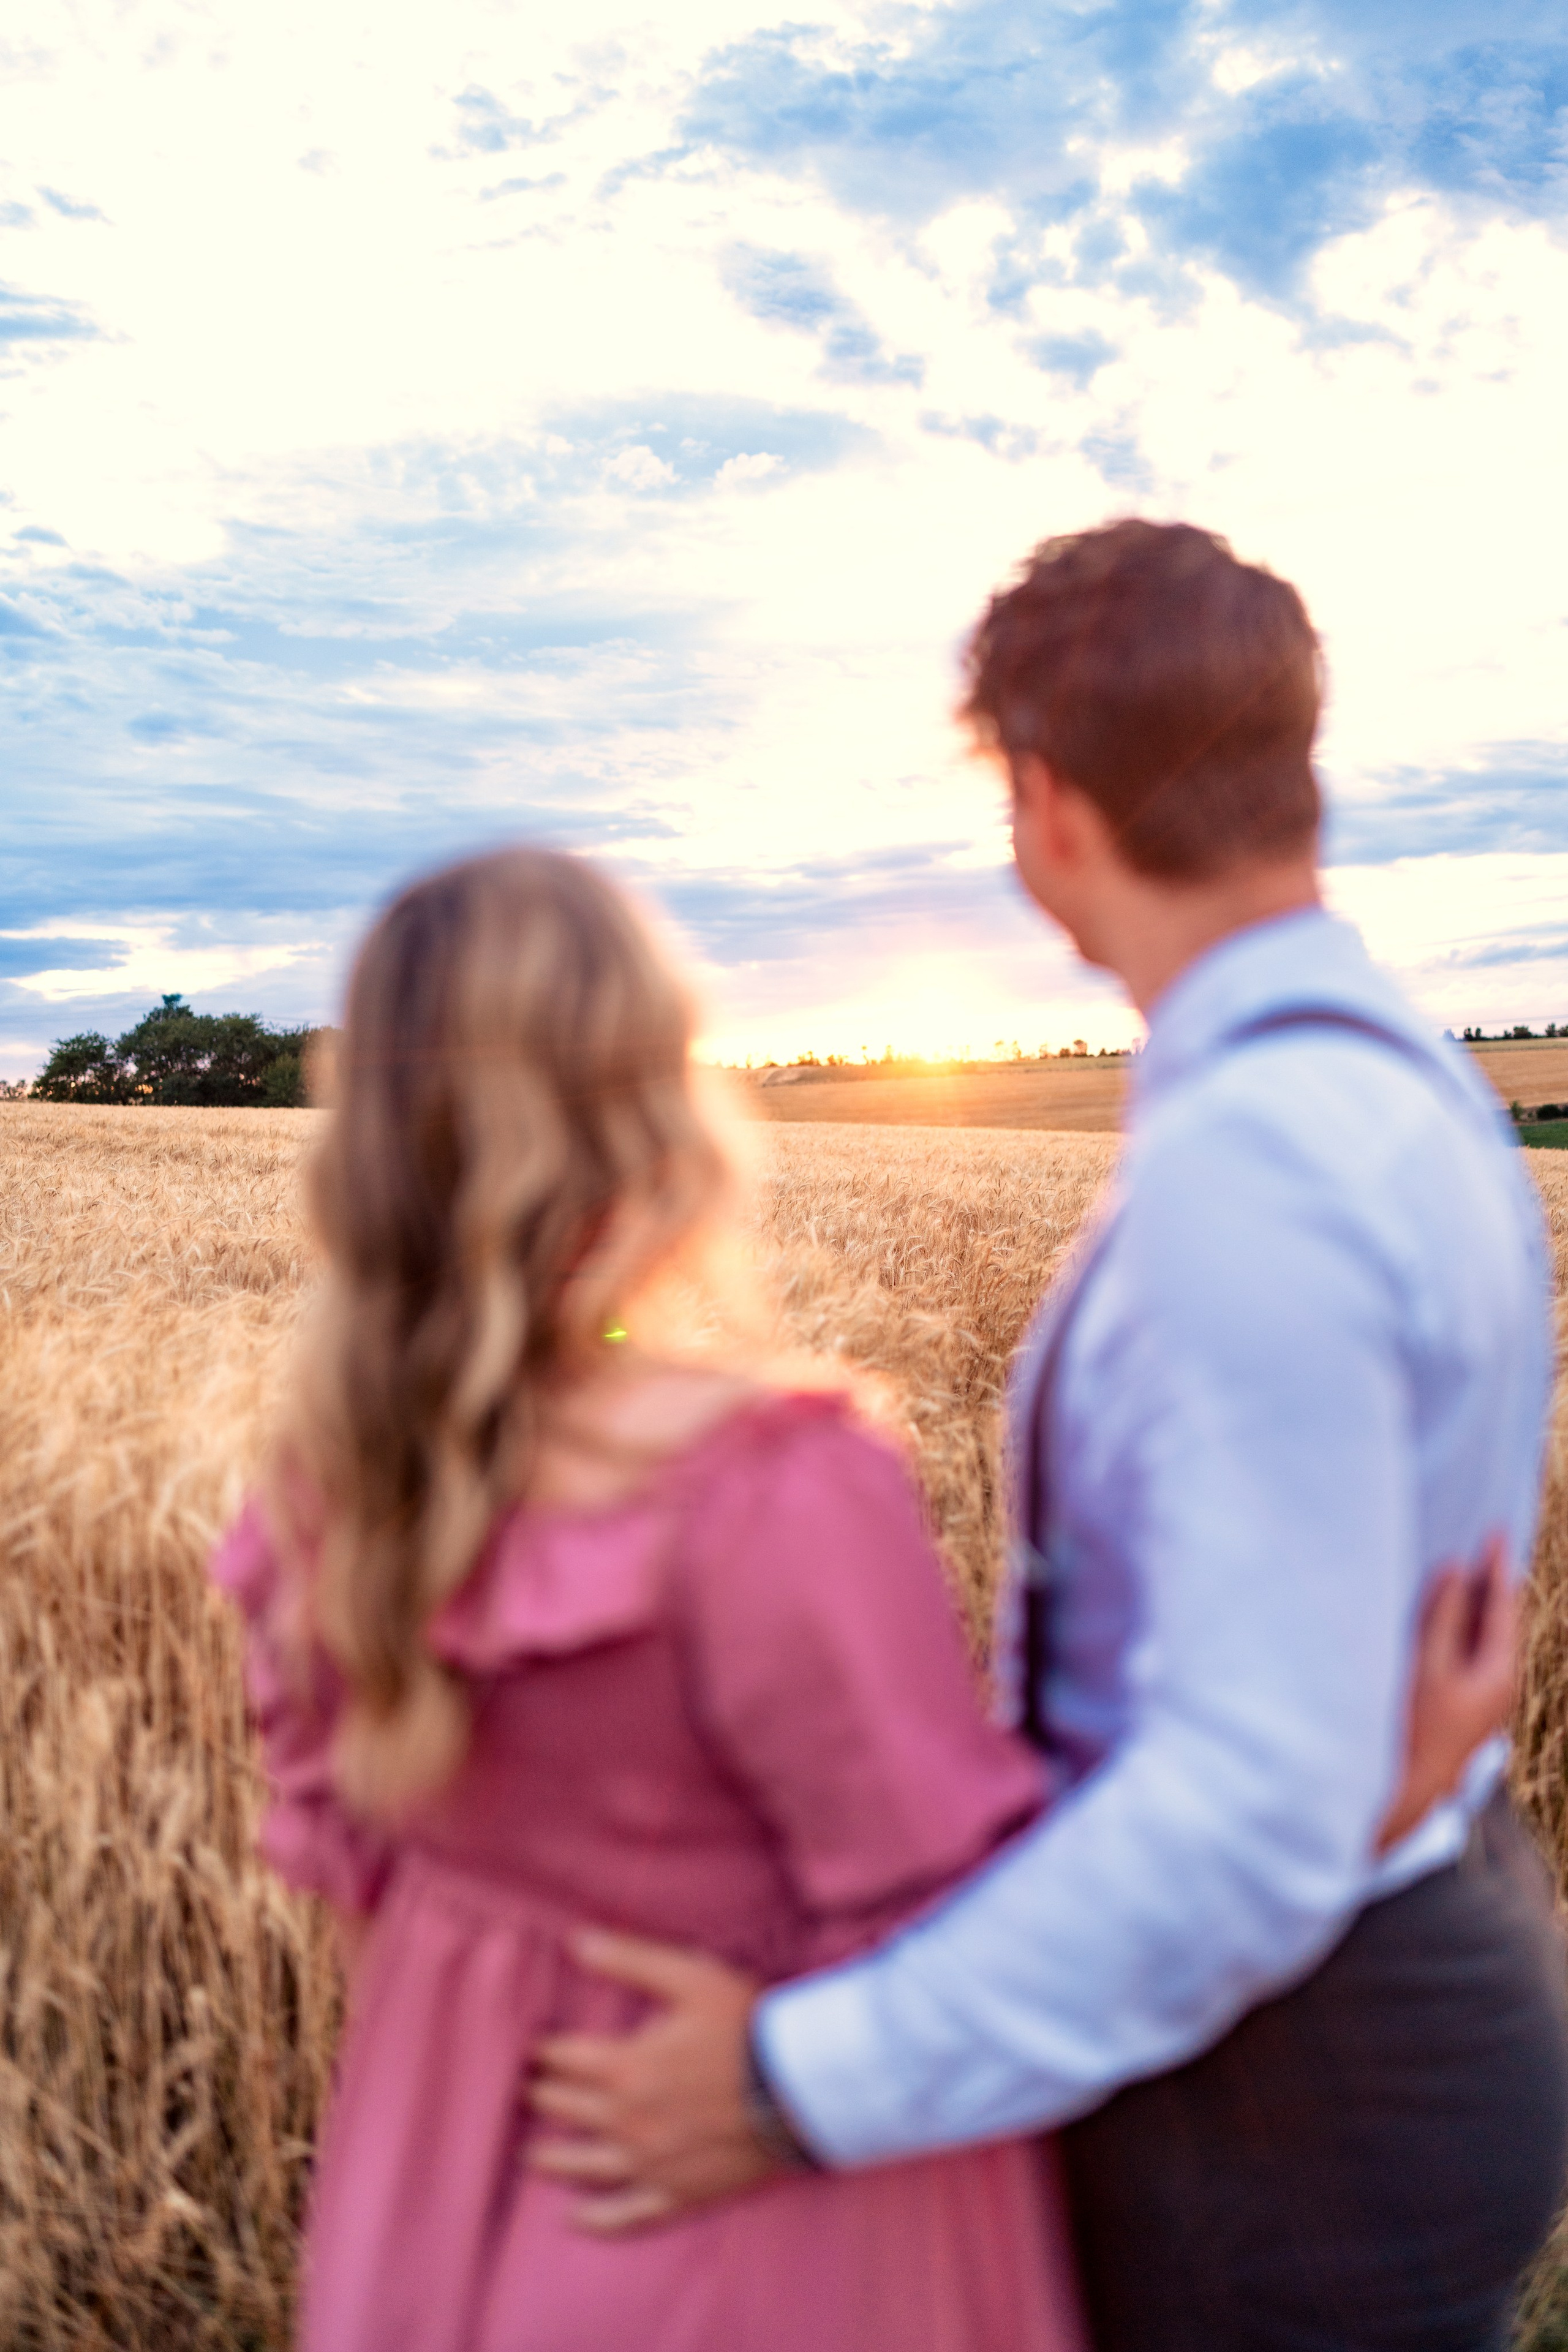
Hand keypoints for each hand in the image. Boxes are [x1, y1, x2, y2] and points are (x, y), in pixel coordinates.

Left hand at [529, 1931, 783, 2232]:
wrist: (803, 2086)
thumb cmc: (748, 2025)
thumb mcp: (690, 1977)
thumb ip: (630, 1960)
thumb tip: (576, 1942)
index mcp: (628, 2067)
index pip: (564, 2059)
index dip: (544, 2051)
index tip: (533, 2048)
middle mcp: (630, 2122)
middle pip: (567, 2110)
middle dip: (544, 2097)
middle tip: (529, 2091)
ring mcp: (653, 2165)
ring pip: (585, 2166)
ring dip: (554, 2159)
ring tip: (533, 2154)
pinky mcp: (680, 2194)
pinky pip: (628, 2217)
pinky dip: (598, 2220)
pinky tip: (577, 2218)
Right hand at [1376, 1535, 1517, 1853]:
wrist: (1408, 1793)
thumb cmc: (1414, 1732)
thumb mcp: (1426, 1667)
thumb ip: (1442, 1618)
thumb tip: (1455, 1572)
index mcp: (1500, 1673)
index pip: (1503, 1606)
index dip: (1497, 1566)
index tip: (1496, 1531)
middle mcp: (1501, 1684)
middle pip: (1499, 1619)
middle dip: (1490, 1580)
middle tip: (1484, 1542)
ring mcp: (1484, 1696)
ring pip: (1483, 1634)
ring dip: (1473, 1601)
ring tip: (1464, 1567)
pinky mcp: (1465, 1703)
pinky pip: (1470, 1650)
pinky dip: (1460, 1624)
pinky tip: (1444, 1612)